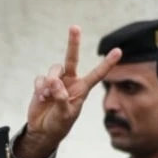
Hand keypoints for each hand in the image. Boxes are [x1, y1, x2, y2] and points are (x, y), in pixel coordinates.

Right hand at [17, 26, 121, 157]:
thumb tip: (54, 82)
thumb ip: (61, 98)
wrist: (43, 131)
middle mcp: (70, 81)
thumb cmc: (59, 124)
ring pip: (54, 69)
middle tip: (74, 27)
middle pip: (72, 58)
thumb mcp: (64, 115)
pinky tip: (41, 97)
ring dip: (50, 81)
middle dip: (73, 42)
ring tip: (47, 95)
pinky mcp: (42, 85)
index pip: (97, 74)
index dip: (107, 63)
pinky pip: (40, 79)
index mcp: (82, 89)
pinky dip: (39, 88)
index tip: (118, 51)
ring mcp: (55, 82)